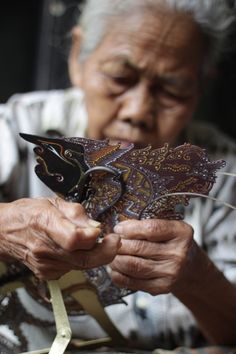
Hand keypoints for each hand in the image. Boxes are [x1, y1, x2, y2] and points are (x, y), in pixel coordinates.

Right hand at [0, 197, 119, 279]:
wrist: (4, 231)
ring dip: (95, 255)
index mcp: (45, 223)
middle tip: (115, 241)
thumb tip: (96, 226)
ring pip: (82, 266)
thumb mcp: (53, 202)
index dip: (93, 237)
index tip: (104, 231)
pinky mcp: (47, 273)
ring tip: (96, 241)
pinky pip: (73, 269)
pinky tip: (78, 249)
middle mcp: (44, 248)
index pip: (74, 239)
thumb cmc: (27, 213)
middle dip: (106, 252)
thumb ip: (77, 213)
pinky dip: (82, 259)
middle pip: (84, 259)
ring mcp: (45, 264)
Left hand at [109, 219, 193, 294]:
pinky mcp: (161, 287)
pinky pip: (132, 281)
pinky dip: (118, 274)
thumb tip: (118, 229)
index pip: (151, 229)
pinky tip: (115, 267)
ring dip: (115, 259)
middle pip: (139, 248)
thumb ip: (148, 225)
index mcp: (181, 233)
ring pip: (133, 266)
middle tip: (110, 241)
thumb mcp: (169, 228)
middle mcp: (178, 254)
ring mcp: (170, 273)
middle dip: (118, 244)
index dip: (130, 228)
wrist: (191, 268)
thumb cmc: (174, 243)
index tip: (118, 228)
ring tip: (110, 254)